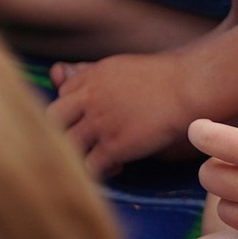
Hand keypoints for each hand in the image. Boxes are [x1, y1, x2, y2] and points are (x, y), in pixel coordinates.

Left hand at [51, 51, 196, 176]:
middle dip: (61, 132)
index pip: (60, 97)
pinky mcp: (114, 146)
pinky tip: (116, 167)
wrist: (185, 88)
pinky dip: (99, 171)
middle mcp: (88, 100)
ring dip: (79, 155)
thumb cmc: (157, 77)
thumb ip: (89, 73)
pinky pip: (90, 166)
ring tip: (98, 158)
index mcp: (89, 79)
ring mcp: (99, 124)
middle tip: (81, 143)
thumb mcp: (116, 67)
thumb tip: (61, 73)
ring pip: (67, 146)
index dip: (72, 112)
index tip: (87, 121)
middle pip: (52, 120)